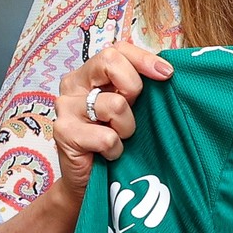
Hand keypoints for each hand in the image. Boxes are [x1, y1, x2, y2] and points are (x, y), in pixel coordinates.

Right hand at [52, 42, 173, 200]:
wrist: (91, 183)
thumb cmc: (115, 143)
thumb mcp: (131, 110)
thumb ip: (139, 89)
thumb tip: (168, 71)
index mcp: (91, 74)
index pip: (117, 49)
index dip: (145, 59)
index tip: (168, 74)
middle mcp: (74, 84)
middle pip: (110, 61)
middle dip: (134, 87)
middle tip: (134, 110)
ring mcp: (66, 107)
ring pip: (115, 104)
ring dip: (127, 128)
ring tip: (118, 139)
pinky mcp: (63, 132)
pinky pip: (107, 137)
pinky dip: (115, 150)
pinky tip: (108, 155)